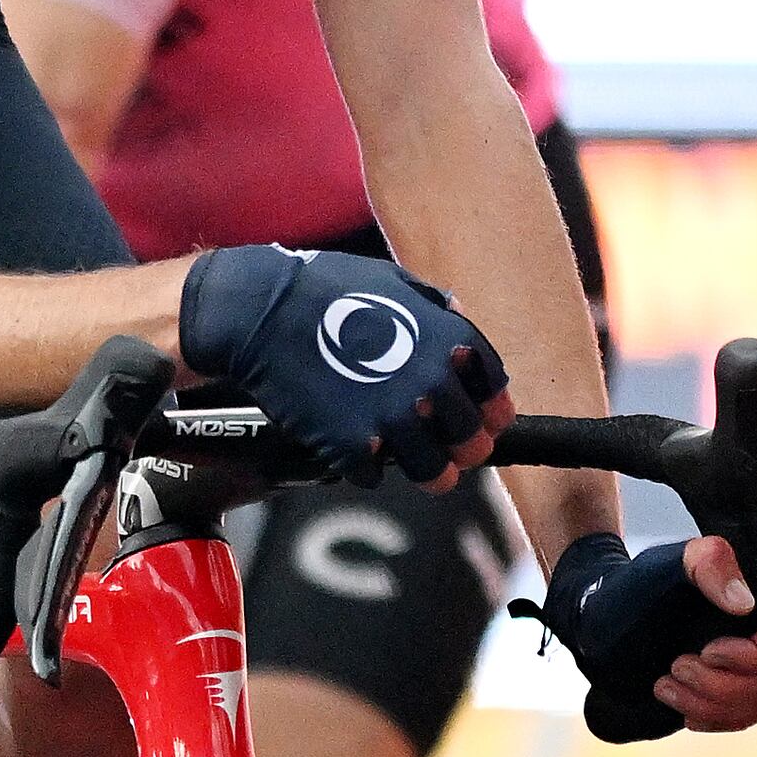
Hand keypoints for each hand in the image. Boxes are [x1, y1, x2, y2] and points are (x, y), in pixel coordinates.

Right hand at [178, 244, 511, 487]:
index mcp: (450, 342)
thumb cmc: (323, 289)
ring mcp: (394, 420)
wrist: (260, 311)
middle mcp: (432, 385)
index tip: (480, 420)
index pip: (496, 396)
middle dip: (460, 447)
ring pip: (434, 473)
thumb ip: (434, 308)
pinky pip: (374, 474)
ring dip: (424, 470)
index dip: (489, 413)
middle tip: (443, 447)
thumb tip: (458, 317)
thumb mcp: (394, 282)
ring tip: (408, 460)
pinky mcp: (354, 448)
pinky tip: (351, 442)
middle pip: (471, 443)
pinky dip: (364, 465)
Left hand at [541, 531, 756, 743]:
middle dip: (722, 681)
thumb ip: (709, 564)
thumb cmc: (642, 587)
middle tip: (677, 665)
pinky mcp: (739, 693)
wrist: (608, 621)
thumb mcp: (670, 564)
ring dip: (710, 701)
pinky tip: (678, 702)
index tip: (710, 650)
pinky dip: (710, 717)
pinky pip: (743, 719)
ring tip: (666, 683)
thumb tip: (745, 603)